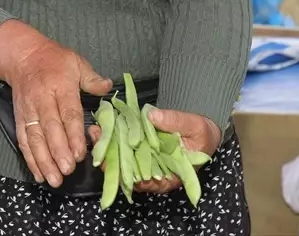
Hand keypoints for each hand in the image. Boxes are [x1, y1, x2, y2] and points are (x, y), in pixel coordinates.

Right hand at [0, 24, 111, 188]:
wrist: (22, 56)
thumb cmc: (53, 60)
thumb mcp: (76, 62)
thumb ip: (92, 78)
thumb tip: (108, 87)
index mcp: (60, 86)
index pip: (68, 112)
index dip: (73, 134)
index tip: (80, 152)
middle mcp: (42, 100)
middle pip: (50, 129)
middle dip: (58, 151)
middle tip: (68, 170)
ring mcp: (29, 111)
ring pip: (35, 138)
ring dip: (44, 161)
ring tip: (54, 179)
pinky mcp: (19, 118)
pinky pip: (23, 141)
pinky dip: (30, 159)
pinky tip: (39, 174)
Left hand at [89, 108, 219, 195]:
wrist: (202, 131)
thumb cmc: (201, 134)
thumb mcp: (194, 126)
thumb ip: (174, 121)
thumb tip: (150, 115)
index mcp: (169, 177)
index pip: (145, 182)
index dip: (128, 176)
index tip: (115, 165)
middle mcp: (154, 174)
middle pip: (128, 174)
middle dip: (110, 160)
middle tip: (97, 146)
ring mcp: (145, 162)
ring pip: (122, 161)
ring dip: (107, 148)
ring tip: (96, 132)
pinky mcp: (139, 150)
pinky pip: (123, 148)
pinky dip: (112, 139)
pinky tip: (102, 128)